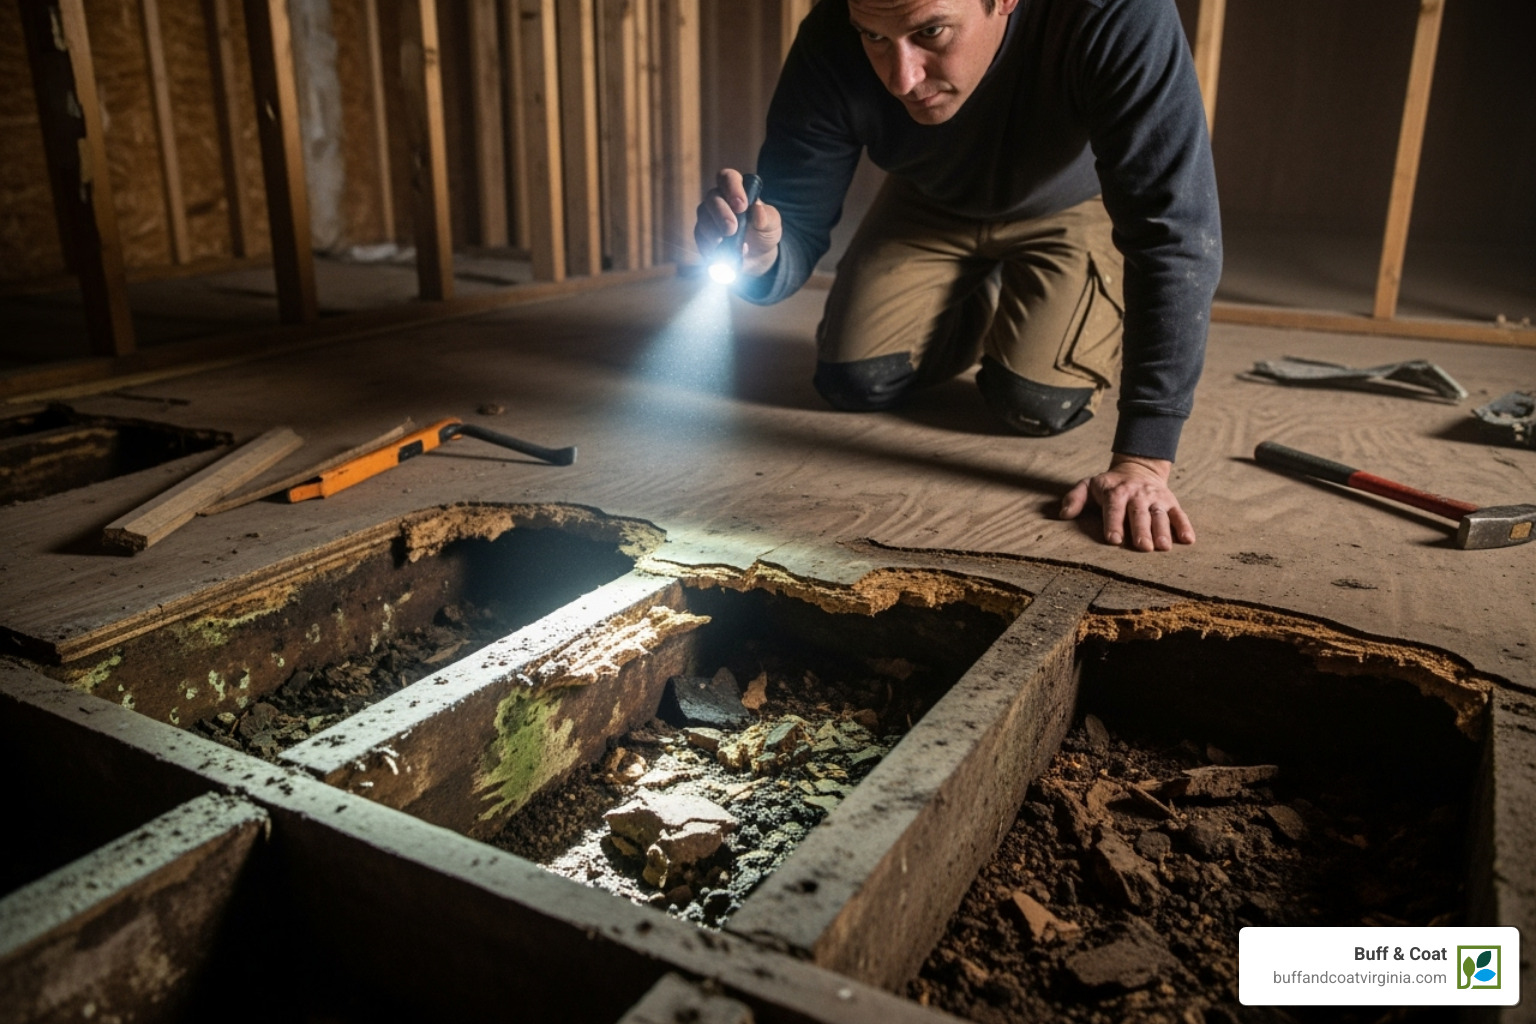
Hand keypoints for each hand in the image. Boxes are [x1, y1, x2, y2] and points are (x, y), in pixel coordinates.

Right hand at [694, 168, 781, 277]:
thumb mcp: (772, 223)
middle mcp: (719, 200)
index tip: (741, 205)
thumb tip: (757, 208)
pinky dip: (712, 247)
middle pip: (712, 198)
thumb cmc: (764, 232)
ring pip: (704, 219)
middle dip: (721, 213)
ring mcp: (708, 218)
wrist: (758, 256)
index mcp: (736, 189)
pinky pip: (701, 239)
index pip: (728, 177)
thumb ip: (767, 215)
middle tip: (732, 229)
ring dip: (715, 232)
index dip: (732, 188)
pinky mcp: (703, 236)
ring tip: (731, 244)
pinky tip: (725, 253)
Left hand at [1058, 454, 1195, 551]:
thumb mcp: (1088, 485)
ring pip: (1160, 515)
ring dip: (1162, 531)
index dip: (1114, 523)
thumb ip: (1075, 498)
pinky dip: (1185, 526)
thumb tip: (1063, 515)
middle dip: (1141, 530)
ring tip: (1163, 547)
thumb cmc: (1109, 485)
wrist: (1138, 468)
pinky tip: (1188, 539)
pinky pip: (1180, 514)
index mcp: (1116, 492)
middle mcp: (1137, 494)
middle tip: (1142, 547)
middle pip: (1139, 514)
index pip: (1114, 508)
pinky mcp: (1171, 502)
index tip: (1114, 540)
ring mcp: (1156, 498)